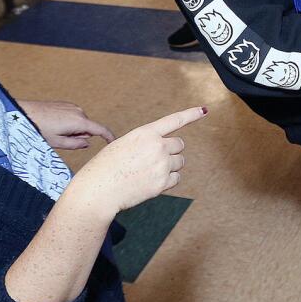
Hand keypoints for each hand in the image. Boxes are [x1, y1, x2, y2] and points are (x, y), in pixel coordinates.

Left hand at [17, 100, 114, 149]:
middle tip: (61, 140)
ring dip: (72, 130)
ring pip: (79, 123)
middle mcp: (79, 112)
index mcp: (79, 122)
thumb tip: (87, 143)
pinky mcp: (65, 104)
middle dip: (79, 136)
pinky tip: (52, 124)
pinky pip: (72, 116)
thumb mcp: (57, 142)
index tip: (113, 142)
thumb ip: (75, 144)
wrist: (23, 113)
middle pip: (87, 128)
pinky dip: (67, 123)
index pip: (100, 130)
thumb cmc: (39, 129)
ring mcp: (72, 106)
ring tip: (53, 131)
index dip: (108, 136)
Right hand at [66, 106, 206, 219]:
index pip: (174, 120)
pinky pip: (176, 178)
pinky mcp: (162, 183)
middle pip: (179, 145)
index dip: (191, 114)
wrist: (97, 191)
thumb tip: (164, 147)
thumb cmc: (105, 167)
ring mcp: (161, 165)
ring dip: (170, 166)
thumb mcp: (124, 144)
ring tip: (148, 172)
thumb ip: (146, 142)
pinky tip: (150, 182)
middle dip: (171, 151)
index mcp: (145, 133)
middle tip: (153, 159)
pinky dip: (168, 180)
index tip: (203, 110)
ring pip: (179, 162)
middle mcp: (157, 147)